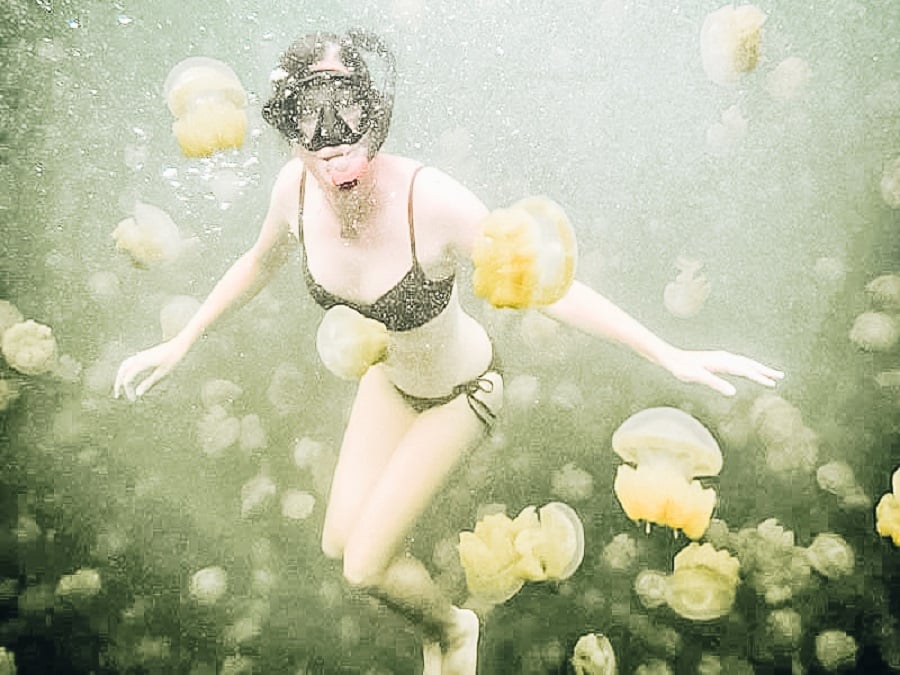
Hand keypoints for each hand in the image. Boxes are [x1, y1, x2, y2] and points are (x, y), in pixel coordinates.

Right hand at [114, 339, 188, 400]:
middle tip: (117, 395)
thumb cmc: (173, 359)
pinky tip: (128, 376)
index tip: (133, 399)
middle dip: (118, 383)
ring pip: (124, 365)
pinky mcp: (144, 354)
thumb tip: (138, 394)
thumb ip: (149, 383)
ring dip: (120, 376)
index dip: (128, 390)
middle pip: (122, 370)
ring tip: (121, 386)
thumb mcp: (162, 373)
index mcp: (142, 363)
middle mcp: (139, 358)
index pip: (128, 379)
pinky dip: (125, 370)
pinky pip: (129, 362)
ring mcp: (141, 355)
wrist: (178, 345)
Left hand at [661, 348, 783, 396]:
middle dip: (765, 370)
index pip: (745, 370)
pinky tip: (750, 372)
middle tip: (780, 376)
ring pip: (745, 363)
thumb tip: (733, 392)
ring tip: (772, 375)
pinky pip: (738, 364)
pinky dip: (748, 368)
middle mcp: (724, 357)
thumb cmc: (682, 368)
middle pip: (749, 364)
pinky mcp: (718, 361)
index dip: (758, 377)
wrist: (671, 358)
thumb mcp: (697, 377)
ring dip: (758, 368)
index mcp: (722, 361)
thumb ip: (715, 383)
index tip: (772, 384)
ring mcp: (722, 358)